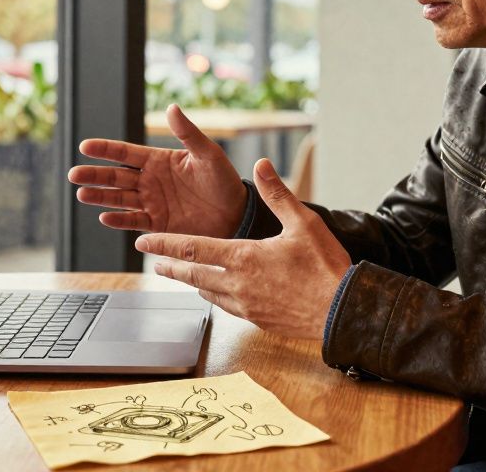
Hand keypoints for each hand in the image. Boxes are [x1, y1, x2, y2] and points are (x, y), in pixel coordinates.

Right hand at [67, 104, 246, 238]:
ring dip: (101, 197)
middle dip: (95, 175)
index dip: (106, 149)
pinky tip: (105, 217)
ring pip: (119, 199)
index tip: (85, 146)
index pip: (126, 153)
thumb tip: (172, 107)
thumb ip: (188, 133)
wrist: (236, 214)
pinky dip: (120, 220)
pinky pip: (134, 222)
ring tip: (82, 194)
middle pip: (116, 176)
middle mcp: (150, 181)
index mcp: (158, 160)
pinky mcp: (158, 225)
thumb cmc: (223, 180)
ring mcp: (152, 203)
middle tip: (74, 174)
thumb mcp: (207, 154)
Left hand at [136, 158, 351, 339]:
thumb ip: (277, 194)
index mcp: (244, 257)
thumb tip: (261, 165)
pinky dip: (215, 297)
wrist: (342, 311)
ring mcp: (246, 305)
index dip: (164, 244)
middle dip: (170, 266)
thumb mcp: (303, 222)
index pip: (192, 248)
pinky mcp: (258, 320)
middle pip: (192, 274)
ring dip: (192, 282)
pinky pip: (226, 307)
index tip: (143, 242)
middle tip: (153, 262)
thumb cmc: (325, 266)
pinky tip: (217, 294)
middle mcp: (238, 284)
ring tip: (183, 276)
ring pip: (207, 292)